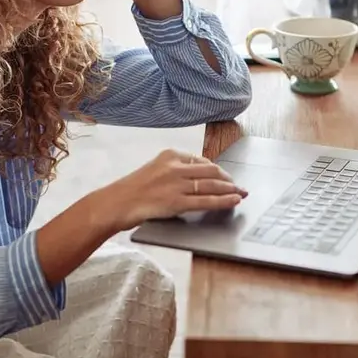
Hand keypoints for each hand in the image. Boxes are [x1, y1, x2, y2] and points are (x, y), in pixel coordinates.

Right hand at [102, 149, 247, 231]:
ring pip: (212, 185)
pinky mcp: (177, 202)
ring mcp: (177, 184)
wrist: (116, 203)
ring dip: (230, 189)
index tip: (224, 176)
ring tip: (241, 193)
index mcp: (169, 154)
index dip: (216, 170)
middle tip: (238, 185)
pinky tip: (234, 200)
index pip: (201, 160)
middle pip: (211, 171)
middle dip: (228, 179)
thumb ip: (173, 170)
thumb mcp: (153, 170)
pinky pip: (207, 200)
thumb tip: (194, 179)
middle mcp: (175, 166)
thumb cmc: (132, 189)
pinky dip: (224, 200)